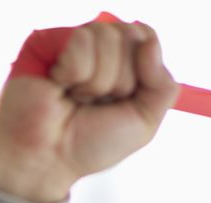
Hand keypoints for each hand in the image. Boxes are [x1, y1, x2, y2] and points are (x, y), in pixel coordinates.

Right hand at [0, 19, 177, 202]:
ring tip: (76, 99)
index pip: (146, 37)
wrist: (48, 159)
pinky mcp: (49, 39)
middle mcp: (98, 48)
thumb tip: (151, 42)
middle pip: (131, 34)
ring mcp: (73, 42)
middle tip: (96, 103)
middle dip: (121, 80)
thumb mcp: (144, 123)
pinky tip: (60, 87)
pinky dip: (75, 74)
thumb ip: (163, 86)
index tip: (128, 96)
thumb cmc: (89, 144)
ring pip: (107, 37)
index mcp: (122, 63)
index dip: (145, 65)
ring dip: (96, 82)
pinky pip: (81, 42)